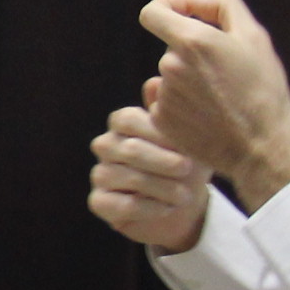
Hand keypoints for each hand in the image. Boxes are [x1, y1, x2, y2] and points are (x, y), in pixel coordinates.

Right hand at [89, 97, 213, 252]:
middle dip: (161, 160)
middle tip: (187, 168)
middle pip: (127, 148)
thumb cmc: (187, 164)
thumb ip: (173, 113)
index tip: (184, 143)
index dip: (155, 132)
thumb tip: (155, 81)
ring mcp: (100, 174)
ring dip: (159, 187)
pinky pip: (120, 205)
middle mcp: (107, 146)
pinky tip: (169, 208)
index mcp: (123, 124)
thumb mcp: (189, 138)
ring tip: (185, 195)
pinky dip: (148, 208)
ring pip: (123, 177)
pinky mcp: (100, 202)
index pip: (127, 119)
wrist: (185, 204)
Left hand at [138, 0, 289, 210]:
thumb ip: (224, 8)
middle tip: (226, 72)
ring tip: (220, 98)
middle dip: (193, 52)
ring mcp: (164, 95)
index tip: (181, 14)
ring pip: (171, 75)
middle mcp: (170, 66)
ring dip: (189, 79)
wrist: (262, 146)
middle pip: (171, 47)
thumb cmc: (263, 89)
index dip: (166, 7)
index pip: (152, 12)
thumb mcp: (255, 37)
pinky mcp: (160, 120)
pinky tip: (208, 115)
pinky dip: (183, 104)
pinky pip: (166, 101)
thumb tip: (197, 3)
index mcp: (192, 41)